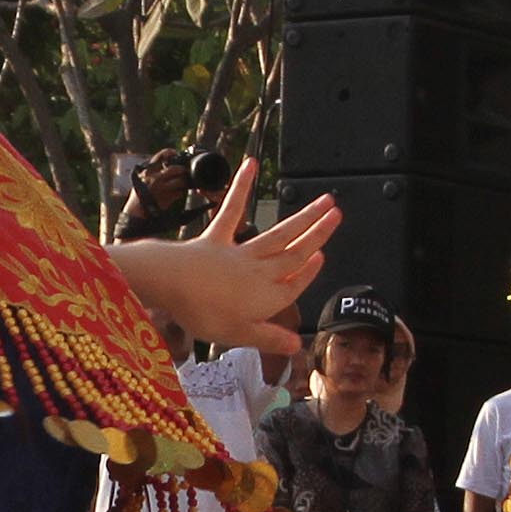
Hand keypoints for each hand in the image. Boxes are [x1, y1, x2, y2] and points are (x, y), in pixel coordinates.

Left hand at [111, 154, 333, 361]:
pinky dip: (241, 187)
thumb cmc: (205, 312)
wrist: (173, 282)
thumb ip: (268, 338)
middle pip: (294, 251)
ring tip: (322, 200)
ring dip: (301, 217)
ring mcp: (239, 252)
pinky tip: (251, 165)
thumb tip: (297, 346)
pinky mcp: (216, 238)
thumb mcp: (240, 335)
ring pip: (277, 233)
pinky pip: (231, 211)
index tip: (322, 255)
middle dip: (317, 233)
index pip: (295, 284)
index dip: (309, 271)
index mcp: (267, 296)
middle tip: (337, 212)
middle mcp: (259, 270)